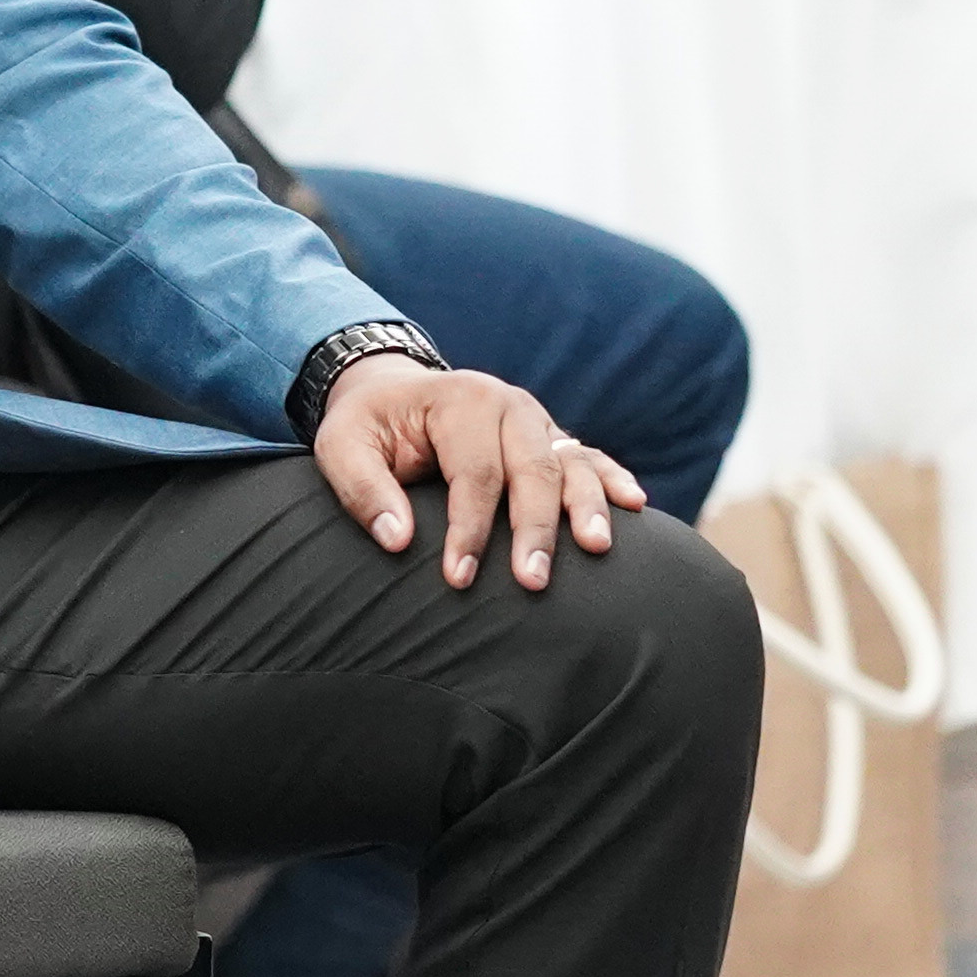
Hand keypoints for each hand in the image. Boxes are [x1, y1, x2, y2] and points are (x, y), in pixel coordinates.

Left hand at [311, 357, 641, 593]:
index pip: (474, 473)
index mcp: (461, 401)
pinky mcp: (553, 440)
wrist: (395, 394)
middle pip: (532, 471)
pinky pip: (590, 458)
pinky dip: (612, 479)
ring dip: (585, 507)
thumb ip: (364, 490)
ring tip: (596, 548)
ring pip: (571, 464)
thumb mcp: (341, 446)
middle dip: (533, 530)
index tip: (459, 578)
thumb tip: (398, 541)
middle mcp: (509, 406)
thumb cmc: (368, 427)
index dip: (469, 529)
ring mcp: (538, 422)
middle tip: (531, 583)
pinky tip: (635, 505)